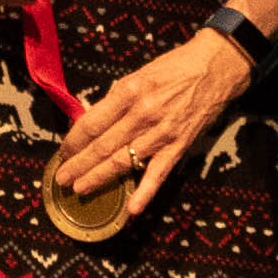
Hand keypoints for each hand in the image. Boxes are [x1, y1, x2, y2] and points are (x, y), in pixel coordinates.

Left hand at [53, 32, 250, 217]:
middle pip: (103, 145)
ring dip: (98, 178)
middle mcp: (142, 113)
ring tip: (79, 189)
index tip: (63, 152)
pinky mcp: (179, 146)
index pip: (92, 122)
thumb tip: (93, 121)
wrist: (217, 67)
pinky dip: (145, 193)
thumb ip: (117, 99)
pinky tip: (131, 209)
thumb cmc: (174, 67)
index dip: (74, 141)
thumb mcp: (138, 74)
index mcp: (128, 92)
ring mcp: (161, 133)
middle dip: (79, 164)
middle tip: (61, 179)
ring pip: (123, 161)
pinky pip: (158, 173)